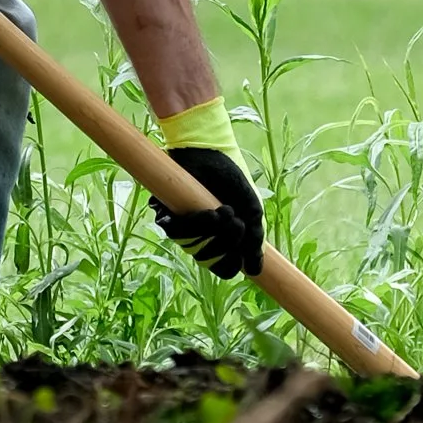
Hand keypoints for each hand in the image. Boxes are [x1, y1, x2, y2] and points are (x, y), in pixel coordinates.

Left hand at [151, 104, 264, 282]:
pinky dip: (195, 224)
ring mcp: (183, 227)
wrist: (212, 152)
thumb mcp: (250, 210)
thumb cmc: (231, 179)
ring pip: (192, 248)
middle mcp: (200, 238)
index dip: (232, 262)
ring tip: (225, 211)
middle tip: (236, 221)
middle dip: (226, 244)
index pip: (223, 268)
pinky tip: (209, 212)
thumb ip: (254, 240)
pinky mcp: (166, 212)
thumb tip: (256, 271)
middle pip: (208, 261)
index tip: (242, 246)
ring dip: (212, 233)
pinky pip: (174, 231)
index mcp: (220, 240)